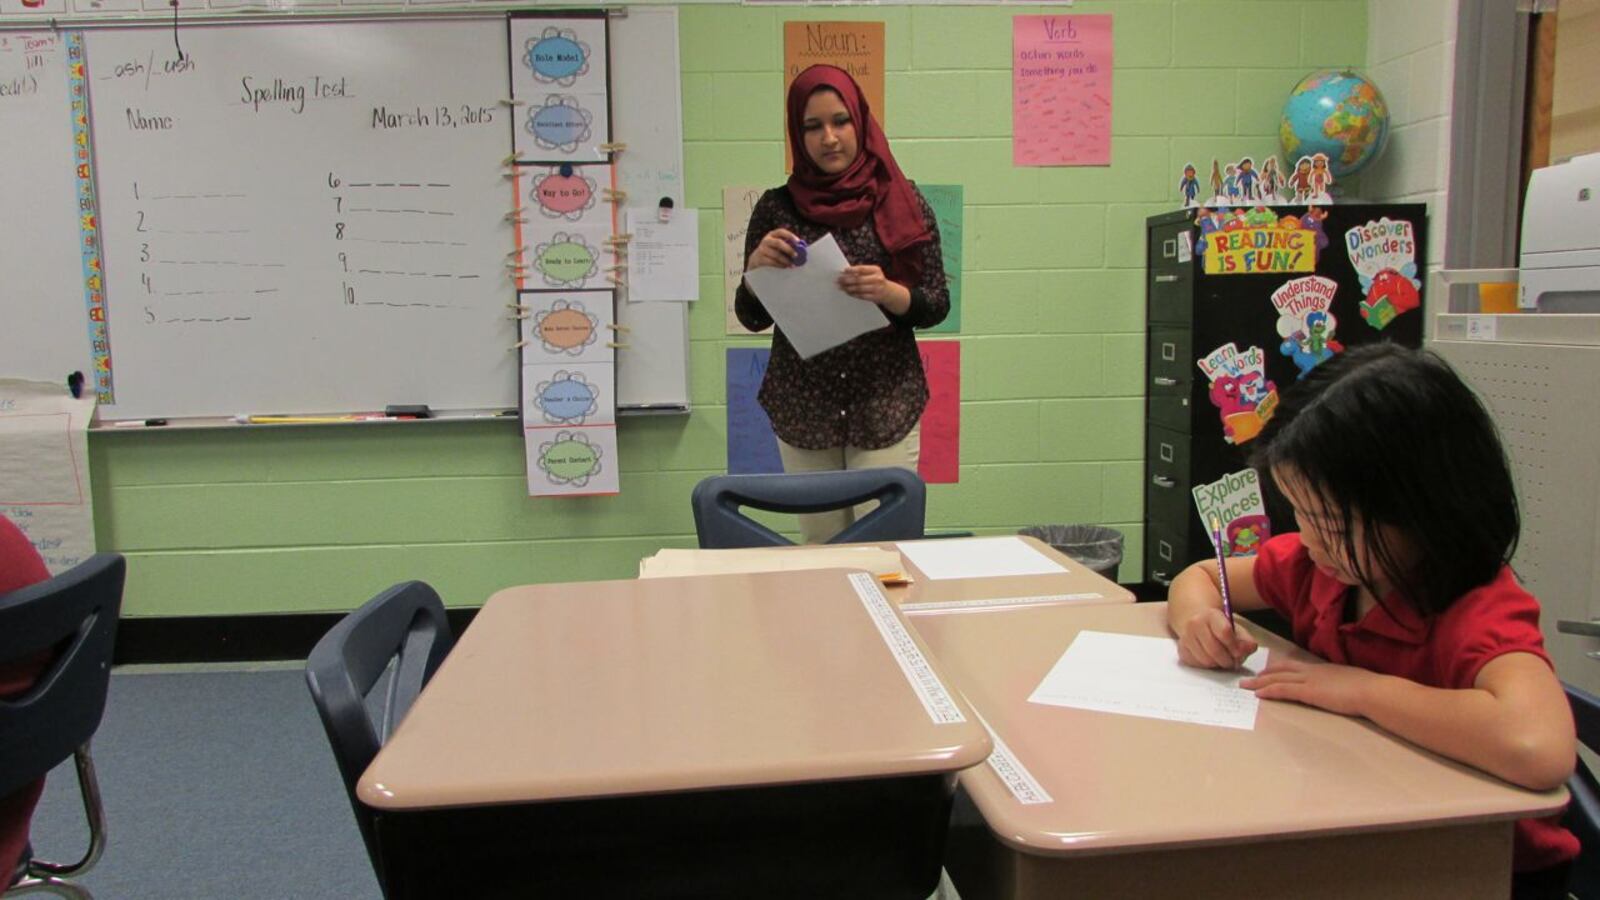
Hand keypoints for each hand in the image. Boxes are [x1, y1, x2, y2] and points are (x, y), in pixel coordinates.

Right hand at [747, 228, 801, 269]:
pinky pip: (772, 262)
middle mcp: (766, 240)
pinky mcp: (759, 259)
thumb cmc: (771, 252)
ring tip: (792, 264)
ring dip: (786, 260)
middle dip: (788, 249)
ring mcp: (762, 249)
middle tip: (796, 255)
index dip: (790, 236)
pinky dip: (780, 265)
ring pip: (776, 254)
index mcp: (772, 235)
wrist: (756, 260)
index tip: (798, 241)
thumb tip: (803, 247)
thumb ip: (788, 245)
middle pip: (778, 243)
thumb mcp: (777, 246)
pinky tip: (785, 266)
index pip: (781, 232)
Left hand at [838, 265, 909, 312]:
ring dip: (848, 288)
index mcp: (876, 270)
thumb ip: (861, 272)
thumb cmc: (876, 280)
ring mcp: (877, 288)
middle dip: (847, 280)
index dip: (852, 270)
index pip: (861, 269)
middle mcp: (877, 278)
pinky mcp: (875, 297)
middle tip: (839, 280)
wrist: (888, 292)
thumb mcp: (872, 273)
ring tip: (841, 287)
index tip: (843, 271)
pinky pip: (861, 296)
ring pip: (859, 288)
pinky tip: (847, 292)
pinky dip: (853, 294)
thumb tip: (845, 272)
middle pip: (859, 279)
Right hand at [1174, 607, 1257, 669]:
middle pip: (1214, 650)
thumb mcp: (1236, 629)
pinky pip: (1197, 665)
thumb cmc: (1219, 627)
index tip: (1239, 653)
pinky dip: (1207, 666)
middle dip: (1227, 660)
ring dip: (1217, 664)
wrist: (1196, 621)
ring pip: (1205, 660)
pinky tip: (1210, 658)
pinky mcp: (1181, 650)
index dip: (1234, 646)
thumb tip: (1246, 650)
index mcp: (1211, 615)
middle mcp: (1195, 624)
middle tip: (1232, 662)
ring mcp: (1185, 637)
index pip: (1224, 632)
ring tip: (1222, 659)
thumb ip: (1246, 640)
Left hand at [1240, 658, 1376, 716]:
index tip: (1266, 671)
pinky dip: (1269, 690)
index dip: (1278, 668)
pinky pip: (1283, 689)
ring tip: (1244, 686)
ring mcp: (1309, 681)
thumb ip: (1339, 684)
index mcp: (1322, 669)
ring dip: (1259, 682)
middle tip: (1249, 677)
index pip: (1294, 666)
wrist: (1372, 691)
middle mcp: (1312, 671)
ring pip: (1277, 678)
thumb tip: (1338, 689)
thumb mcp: (1349, 682)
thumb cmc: (1367, 689)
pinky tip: (1258, 694)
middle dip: (1263, 674)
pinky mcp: (1309, 692)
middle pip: (1281, 670)